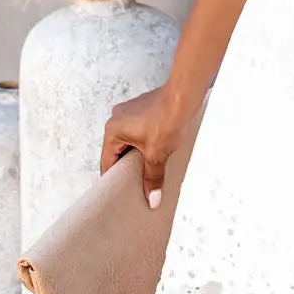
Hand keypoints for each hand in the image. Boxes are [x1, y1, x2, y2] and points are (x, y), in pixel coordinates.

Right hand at [100, 86, 193, 209]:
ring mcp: (130, 111)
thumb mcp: (157, 154)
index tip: (120, 192)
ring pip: (129, 140)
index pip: (107, 161)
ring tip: (149, 167)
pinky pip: (138, 129)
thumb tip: (152, 197)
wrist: (186, 95)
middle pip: (118, 151)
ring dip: (138, 153)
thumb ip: (152, 177)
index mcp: (112, 130)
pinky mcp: (143, 108)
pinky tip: (157, 149)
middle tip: (137, 183)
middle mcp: (117, 118)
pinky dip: (145, 141)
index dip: (114, 179)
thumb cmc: (169, 118)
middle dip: (128, 166)